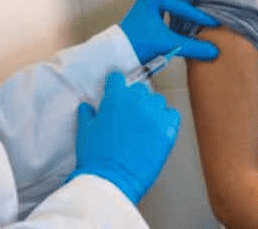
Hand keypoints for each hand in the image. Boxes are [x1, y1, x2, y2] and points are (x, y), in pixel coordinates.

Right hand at [70, 73, 180, 202]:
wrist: (112, 180)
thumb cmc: (96, 157)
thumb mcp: (85, 132)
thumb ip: (87, 115)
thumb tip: (87, 107)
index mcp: (115, 97)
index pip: (118, 78)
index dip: (115, 85)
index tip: (116, 91)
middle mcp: (137, 100)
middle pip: (139, 89)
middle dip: (134, 99)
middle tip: (129, 115)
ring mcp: (154, 114)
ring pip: (157, 101)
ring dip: (151, 108)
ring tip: (144, 124)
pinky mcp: (168, 129)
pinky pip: (172, 115)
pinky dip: (167, 119)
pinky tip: (159, 130)